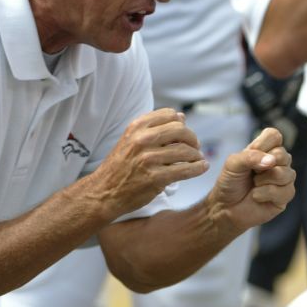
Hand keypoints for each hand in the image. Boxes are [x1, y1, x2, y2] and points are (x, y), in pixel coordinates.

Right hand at [81, 108, 208, 218]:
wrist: (104, 192)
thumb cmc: (120, 166)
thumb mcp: (131, 140)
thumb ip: (154, 128)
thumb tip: (181, 117)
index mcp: (137, 127)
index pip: (170, 115)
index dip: (182, 123)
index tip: (184, 134)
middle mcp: (142, 140)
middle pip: (181, 130)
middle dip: (192, 138)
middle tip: (196, 146)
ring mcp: (149, 159)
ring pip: (185, 151)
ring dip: (197, 155)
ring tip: (198, 159)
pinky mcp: (156, 178)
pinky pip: (185, 170)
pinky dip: (198, 168)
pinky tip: (202, 167)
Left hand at [204, 127, 295, 234]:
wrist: (224, 207)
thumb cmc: (230, 183)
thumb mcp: (233, 164)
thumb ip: (250, 156)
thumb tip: (271, 161)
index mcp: (266, 150)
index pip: (275, 136)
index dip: (262, 144)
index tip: (250, 154)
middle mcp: (278, 162)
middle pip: (282, 154)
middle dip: (261, 166)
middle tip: (251, 174)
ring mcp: (284, 179)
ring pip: (285, 173)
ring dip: (263, 181)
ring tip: (254, 185)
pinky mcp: (285, 195)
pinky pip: (284, 190)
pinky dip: (265, 193)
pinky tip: (256, 196)